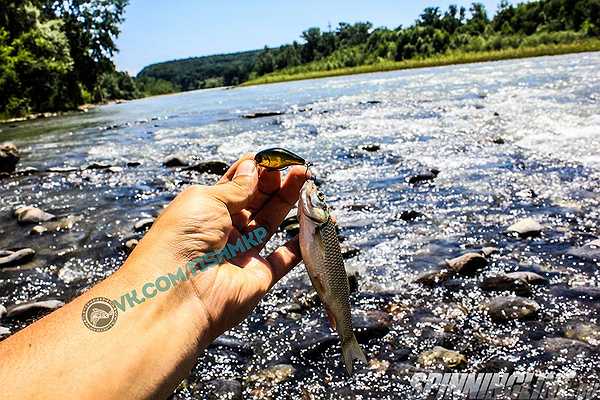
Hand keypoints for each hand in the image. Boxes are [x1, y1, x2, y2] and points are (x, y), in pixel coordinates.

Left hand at [132, 153, 309, 342]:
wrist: (177, 293)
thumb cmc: (181, 239)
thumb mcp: (206, 200)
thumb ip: (236, 186)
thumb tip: (253, 167)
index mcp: (205, 211)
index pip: (234, 186)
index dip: (253, 171)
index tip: (272, 158)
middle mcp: (224, 232)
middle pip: (256, 202)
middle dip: (275, 182)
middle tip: (293, 166)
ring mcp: (242, 254)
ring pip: (271, 223)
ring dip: (288, 201)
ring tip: (304, 177)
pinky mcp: (259, 277)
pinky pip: (284, 259)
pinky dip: (299, 243)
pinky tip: (312, 221)